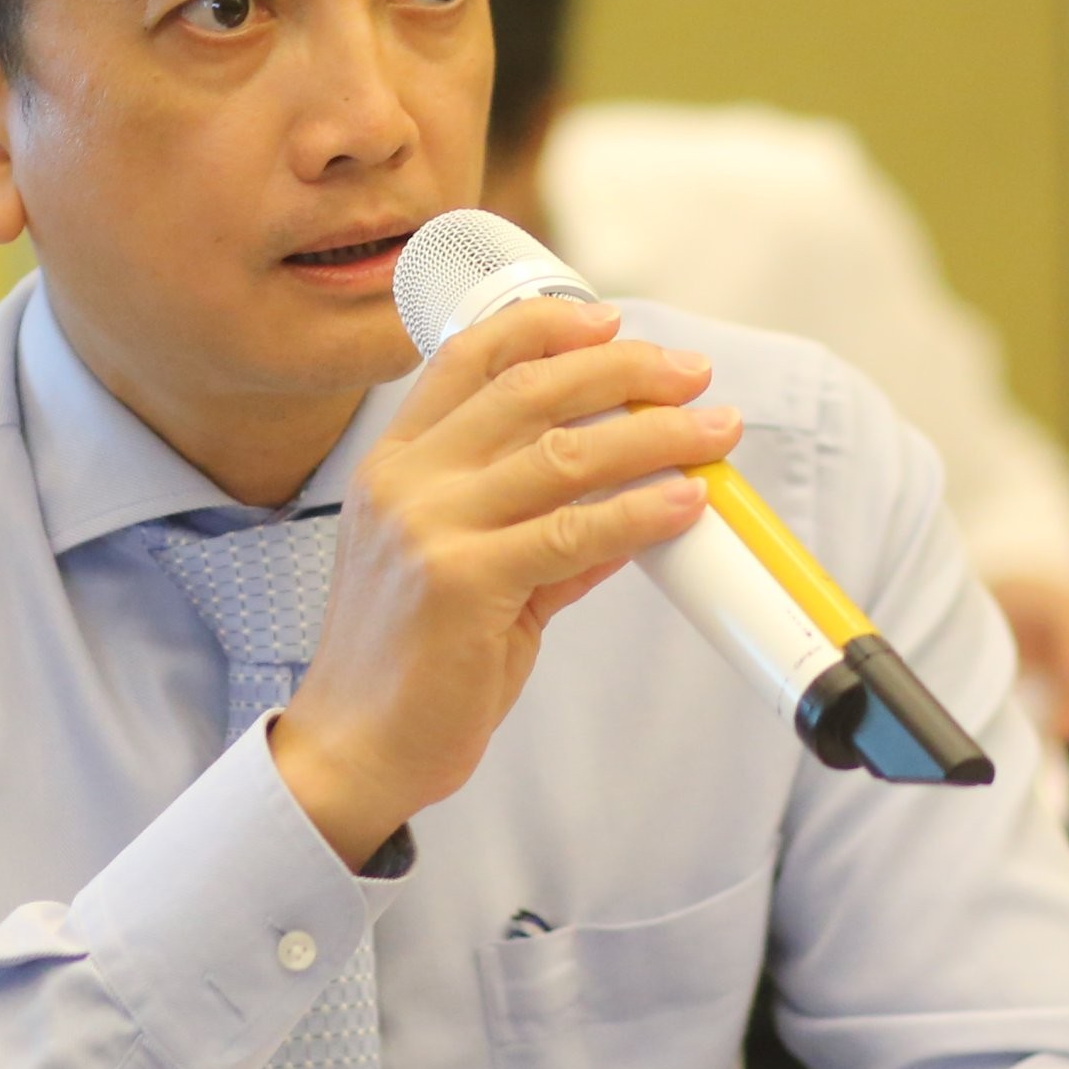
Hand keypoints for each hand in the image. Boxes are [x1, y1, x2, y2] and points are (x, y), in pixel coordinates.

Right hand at [269, 297, 733, 866]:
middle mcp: (405, 481)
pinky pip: (574, 532)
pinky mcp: (461, 582)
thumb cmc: (410, 663)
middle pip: (530, 390)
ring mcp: (428, 527)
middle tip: (692, 374)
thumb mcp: (462, 569)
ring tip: (715, 432)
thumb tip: (634, 494)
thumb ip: (537, 526)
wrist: (353, 748)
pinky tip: (686, 504)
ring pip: (564, 454)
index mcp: (393, 463)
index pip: (470, 358)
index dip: (546, 327)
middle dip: (625, 371)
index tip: (612, 321)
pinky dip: (641, 511)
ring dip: (656, 435)